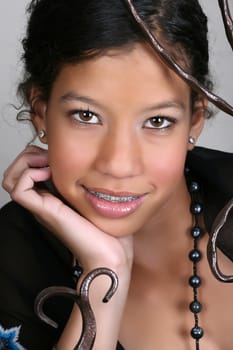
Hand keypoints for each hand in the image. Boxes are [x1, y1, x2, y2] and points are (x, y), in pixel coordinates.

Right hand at [2, 145, 133, 271]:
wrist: (110, 254)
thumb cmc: (106, 229)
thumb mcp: (97, 195)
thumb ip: (88, 182)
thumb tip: (87, 162)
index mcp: (53, 197)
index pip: (26, 171)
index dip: (35, 155)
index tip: (54, 153)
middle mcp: (43, 201)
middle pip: (13, 174)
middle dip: (27, 155)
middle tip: (47, 156)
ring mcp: (42, 207)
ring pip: (10, 180)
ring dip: (25, 163)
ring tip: (46, 163)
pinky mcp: (45, 212)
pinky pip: (18, 190)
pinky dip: (28, 175)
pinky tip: (48, 173)